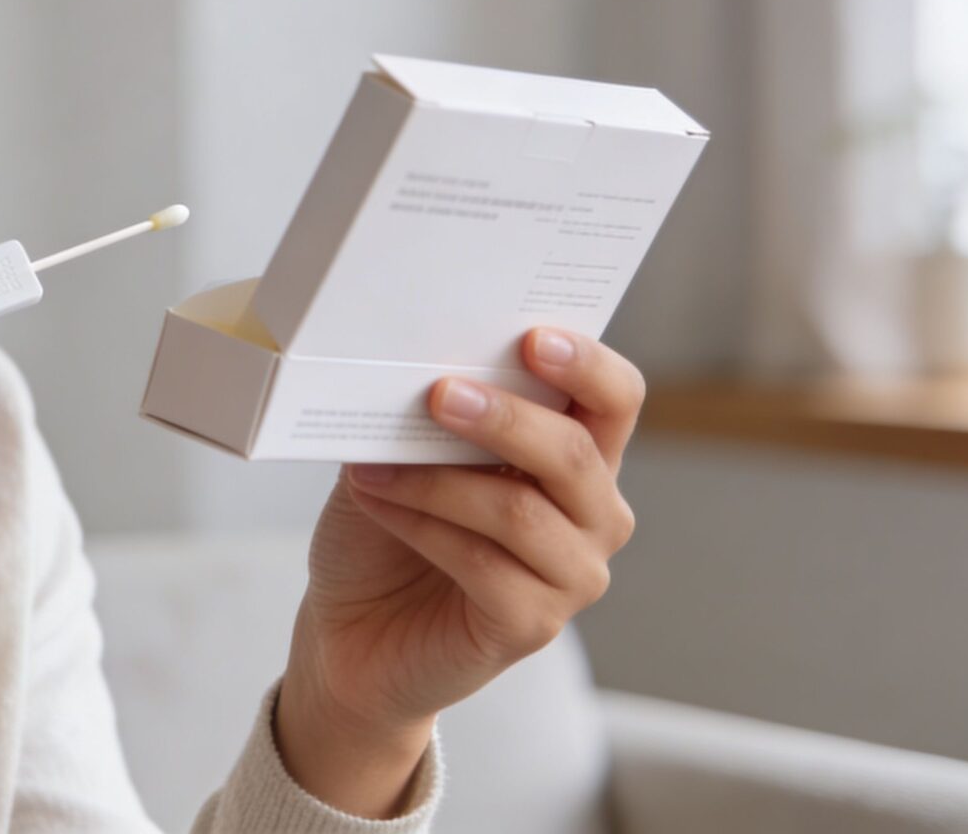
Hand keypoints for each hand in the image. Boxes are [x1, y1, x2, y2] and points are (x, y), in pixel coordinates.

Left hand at [276, 327, 644, 816]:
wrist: (353, 630)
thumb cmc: (384, 531)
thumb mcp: (402, 455)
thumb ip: (426, 415)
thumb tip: (414, 363)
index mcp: (575, 456)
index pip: (614, 399)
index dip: (587, 365)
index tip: (533, 336)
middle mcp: (593, 514)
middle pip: (573, 453)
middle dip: (505, 418)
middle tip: (438, 394)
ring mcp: (571, 574)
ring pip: (520, 511)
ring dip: (438, 481)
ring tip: (372, 465)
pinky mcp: (532, 624)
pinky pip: (485, 564)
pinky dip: (422, 527)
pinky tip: (378, 505)